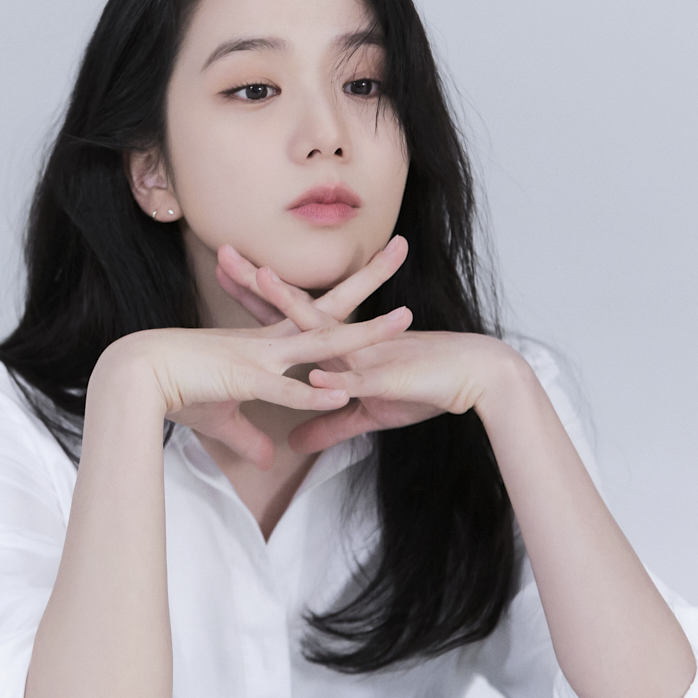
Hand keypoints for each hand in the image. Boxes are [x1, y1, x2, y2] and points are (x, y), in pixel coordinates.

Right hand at [97, 308, 413, 469]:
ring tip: (401, 320)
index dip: (346, 297)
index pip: (314, 313)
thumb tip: (266, 458)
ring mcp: (258, 357)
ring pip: (322, 342)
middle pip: (329, 307)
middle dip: (368, 279)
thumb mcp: (220, 418)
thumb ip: (248, 436)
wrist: (135, 376)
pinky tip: (340, 396)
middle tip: (401, 249)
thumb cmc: (173, 391)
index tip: (375, 277)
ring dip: (362, 334)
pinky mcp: (243, 380)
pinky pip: (285, 388)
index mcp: (265, 344)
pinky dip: (312, 392)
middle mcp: (268, 342)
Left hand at [215, 238, 523, 453]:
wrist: (474, 377)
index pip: (289, 315)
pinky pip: (358, 382)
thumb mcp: (365, 413)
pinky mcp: (387, 381)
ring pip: (323, 329)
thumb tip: (295, 443)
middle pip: (295, 308)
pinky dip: (337, 381)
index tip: (223, 270)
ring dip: (294, 309)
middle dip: (259, 283)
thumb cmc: (423, 388)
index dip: (255, 295)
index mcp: (340, 343)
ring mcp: (366, 357)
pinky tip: (315, 377)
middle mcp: (348, 340)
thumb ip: (328, 424)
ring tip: (264, 284)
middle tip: (225, 254)